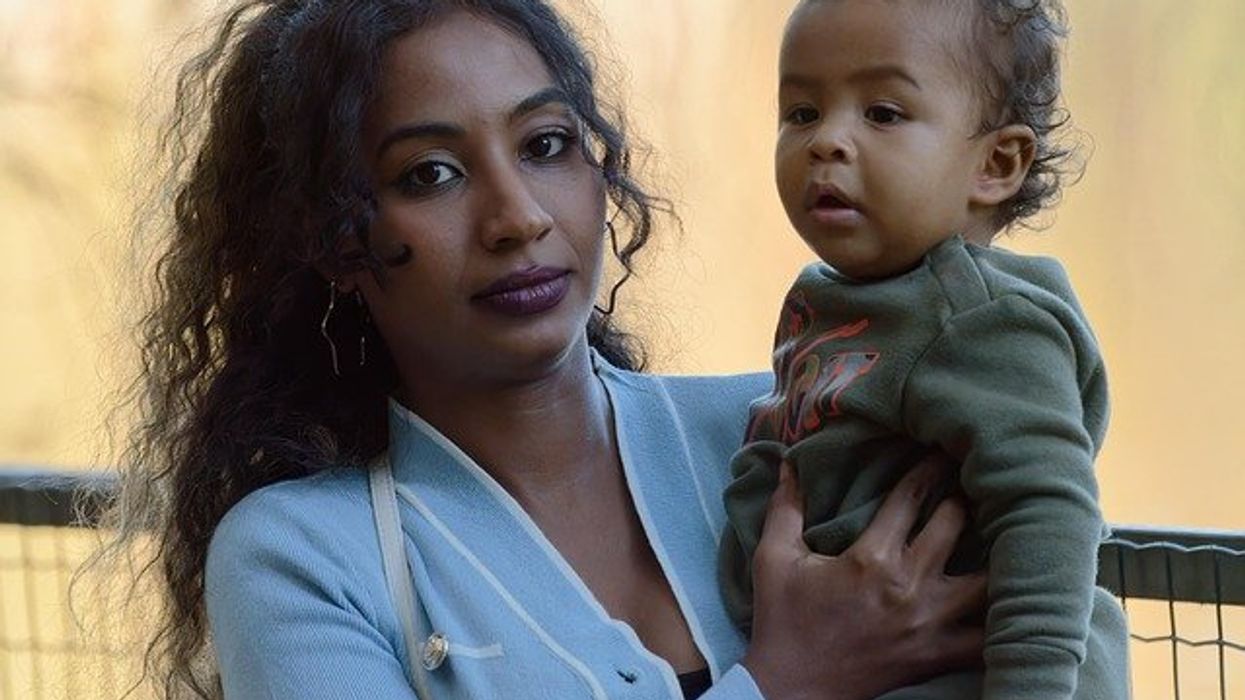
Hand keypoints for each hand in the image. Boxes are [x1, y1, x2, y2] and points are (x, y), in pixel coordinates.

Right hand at [741, 455, 985, 699]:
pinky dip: (1004, 619)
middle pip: (955, 524)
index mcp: (871, 559)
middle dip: (963, 497)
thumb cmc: (783, 620)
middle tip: (972, 479)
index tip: (941, 451)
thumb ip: (785, 508)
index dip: (928, 468)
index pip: (911, 498)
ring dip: (994, 551)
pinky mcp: (937, 655)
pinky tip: (1013, 598)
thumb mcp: (774, 559)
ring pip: (985, 579)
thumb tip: (789, 464)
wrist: (792, 689)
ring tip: (1001, 530)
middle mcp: (909, 586)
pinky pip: (988, 639)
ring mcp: (929, 624)